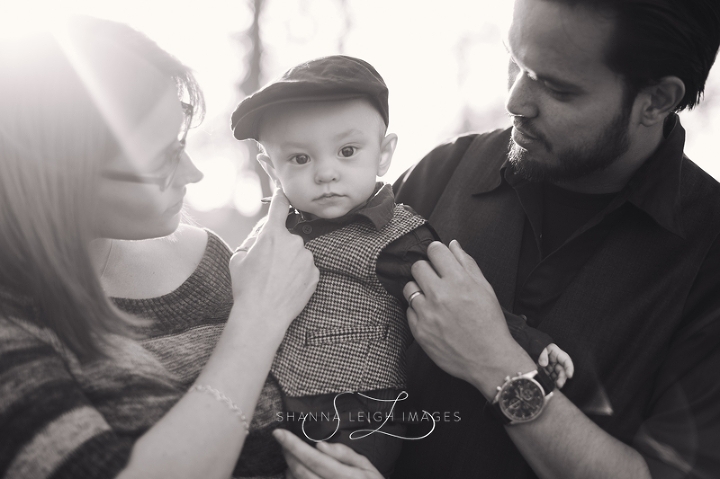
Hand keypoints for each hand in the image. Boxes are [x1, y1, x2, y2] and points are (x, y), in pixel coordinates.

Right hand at [228, 188, 317, 333]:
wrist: (262, 315)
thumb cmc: (246, 287)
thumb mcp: (238, 257)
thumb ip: (252, 238)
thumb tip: (263, 231)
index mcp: (272, 234)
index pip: (279, 207)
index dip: (280, 198)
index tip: (283, 192)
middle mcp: (293, 242)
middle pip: (287, 237)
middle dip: (279, 246)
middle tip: (266, 266)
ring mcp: (307, 258)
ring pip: (298, 254)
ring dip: (289, 262)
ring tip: (275, 280)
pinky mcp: (315, 273)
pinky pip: (306, 268)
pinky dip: (298, 274)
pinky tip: (286, 287)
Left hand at [273, 429, 382, 478]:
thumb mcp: (367, 466)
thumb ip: (345, 454)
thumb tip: (320, 445)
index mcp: (346, 477)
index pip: (314, 458)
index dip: (294, 445)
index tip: (279, 433)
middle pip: (301, 471)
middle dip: (288, 453)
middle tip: (284, 441)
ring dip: (289, 467)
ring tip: (292, 457)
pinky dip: (293, 478)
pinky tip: (295, 472)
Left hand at [403, 240, 534, 397]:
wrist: (488, 359)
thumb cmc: (489, 323)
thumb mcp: (485, 289)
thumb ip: (467, 263)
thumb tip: (452, 244)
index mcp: (458, 281)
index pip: (434, 250)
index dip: (437, 253)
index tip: (440, 260)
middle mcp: (440, 295)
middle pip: (417, 266)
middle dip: (426, 270)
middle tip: (436, 281)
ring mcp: (427, 313)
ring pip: (409, 287)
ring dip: (419, 290)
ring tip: (433, 300)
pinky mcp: (418, 330)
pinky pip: (408, 310)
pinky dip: (418, 311)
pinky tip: (432, 317)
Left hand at [538, 343, 574, 387]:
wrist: (537, 350)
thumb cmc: (543, 347)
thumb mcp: (544, 348)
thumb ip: (543, 355)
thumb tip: (543, 364)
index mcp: (560, 356)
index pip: (567, 362)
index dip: (569, 369)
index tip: (569, 375)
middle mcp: (559, 364)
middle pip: (563, 373)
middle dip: (562, 379)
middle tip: (559, 384)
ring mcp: (555, 370)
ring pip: (557, 378)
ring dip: (555, 382)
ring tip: (552, 386)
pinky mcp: (550, 374)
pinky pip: (550, 379)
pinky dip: (549, 382)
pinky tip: (547, 384)